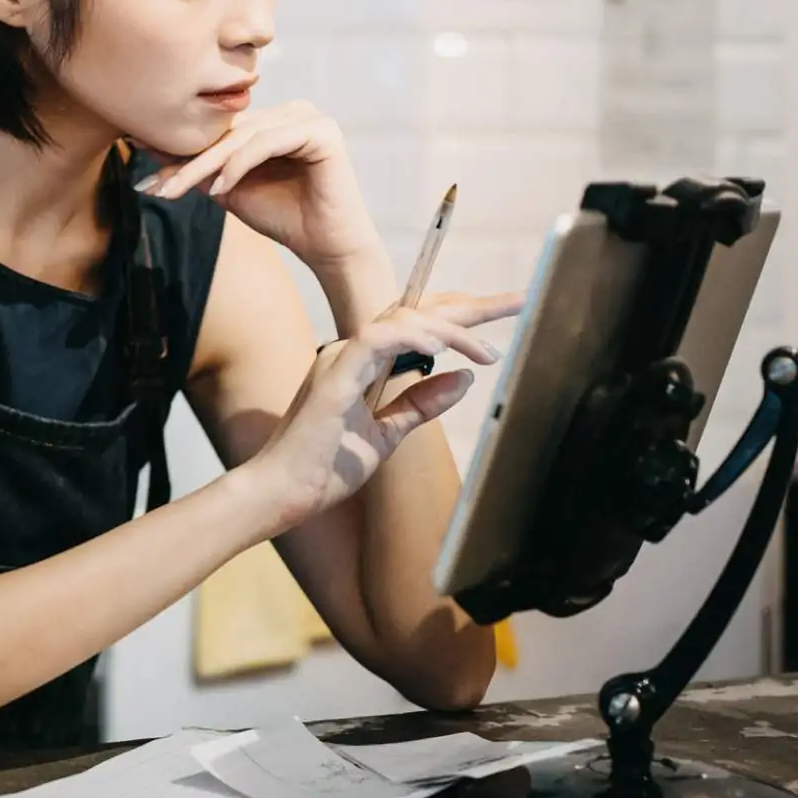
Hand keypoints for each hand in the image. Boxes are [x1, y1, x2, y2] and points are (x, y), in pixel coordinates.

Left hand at [136, 101, 378, 269]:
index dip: (182, 154)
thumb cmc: (282, 216)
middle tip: (154, 186)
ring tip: (176, 189)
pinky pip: (268, 142)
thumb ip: (198, 168)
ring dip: (206, 165)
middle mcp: (291, 111)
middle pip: (228, 134)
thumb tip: (148, 149)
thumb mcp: (228, 189)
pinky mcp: (321, 131)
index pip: (220, 133)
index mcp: (272, 119)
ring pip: (243, 138)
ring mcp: (308, 117)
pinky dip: (240, 165)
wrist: (325, 246)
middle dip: (187, 162)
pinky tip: (219, 187)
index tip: (146, 176)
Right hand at [245, 293, 518, 532]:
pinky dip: (413, 337)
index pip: (412, 327)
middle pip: (412, 313)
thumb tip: (465, 380)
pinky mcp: (334, 374)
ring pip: (400, 320)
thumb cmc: (324, 469)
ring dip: (449, 328)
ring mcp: (339, 359)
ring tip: (485, 349)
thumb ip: (420, 404)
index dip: (455, 321)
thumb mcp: (386, 435)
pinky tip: (442, 348)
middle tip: (515, 302)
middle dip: (467, 308)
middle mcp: (349, 351)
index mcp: (358, 362)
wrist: (282, 494)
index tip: (493, 332)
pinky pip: (378, 339)